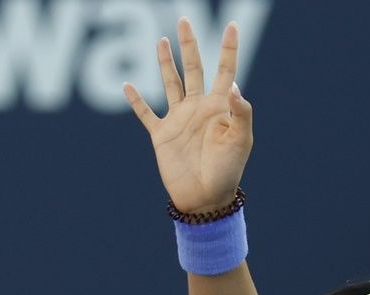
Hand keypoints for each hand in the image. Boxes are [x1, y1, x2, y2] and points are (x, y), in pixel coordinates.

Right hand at [124, 19, 252, 214]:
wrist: (205, 198)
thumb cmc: (227, 171)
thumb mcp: (240, 142)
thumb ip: (239, 113)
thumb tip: (232, 85)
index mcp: (219, 107)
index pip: (225, 71)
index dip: (228, 49)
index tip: (231, 25)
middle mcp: (198, 108)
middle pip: (193, 68)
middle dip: (189, 45)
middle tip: (184, 20)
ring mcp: (179, 120)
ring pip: (171, 83)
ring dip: (165, 63)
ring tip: (162, 41)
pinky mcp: (162, 135)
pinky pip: (146, 114)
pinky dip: (136, 101)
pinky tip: (129, 85)